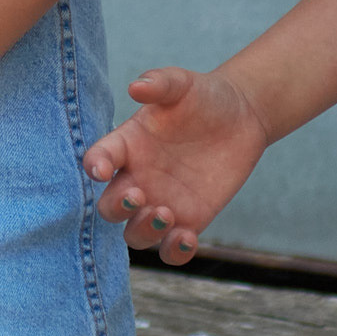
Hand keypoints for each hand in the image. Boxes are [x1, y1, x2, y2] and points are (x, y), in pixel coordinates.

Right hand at [84, 66, 269, 265]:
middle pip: (110, 208)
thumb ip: (160, 83)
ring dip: (144, 231)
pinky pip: (170, 250)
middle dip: (119, 207)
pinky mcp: (189, 220)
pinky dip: (174, 252)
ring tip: (168, 214)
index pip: (98, 160)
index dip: (94, 167)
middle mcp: (138, 177)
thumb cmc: (204, 96)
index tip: (103, 170)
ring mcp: (161, 202)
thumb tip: (137, 86)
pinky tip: (188, 238)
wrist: (241, 116)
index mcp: (127, 145)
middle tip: (141, 195)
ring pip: (135, 234)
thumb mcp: (183, 84)